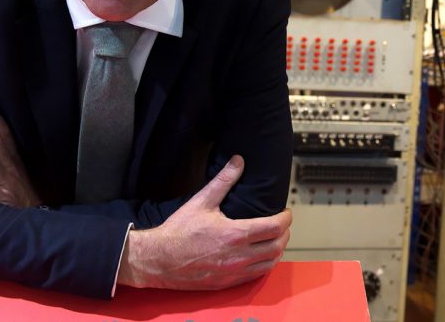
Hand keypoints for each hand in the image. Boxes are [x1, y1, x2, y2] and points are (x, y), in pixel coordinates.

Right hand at [118, 155, 290, 289]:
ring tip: (275, 239)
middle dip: (285, 234)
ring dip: (277, 250)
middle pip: (277, 246)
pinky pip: (255, 276)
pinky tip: (261, 257)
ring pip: (269, 264)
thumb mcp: (201, 201)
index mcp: (235, 234)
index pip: (274, 227)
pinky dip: (264, 265)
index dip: (286, 218)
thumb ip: (223, 180)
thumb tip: (238, 161)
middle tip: (283, 224)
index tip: (286, 212)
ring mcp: (233, 272)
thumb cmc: (178, 231)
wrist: (158, 260)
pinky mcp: (226, 283)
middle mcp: (238, 256)